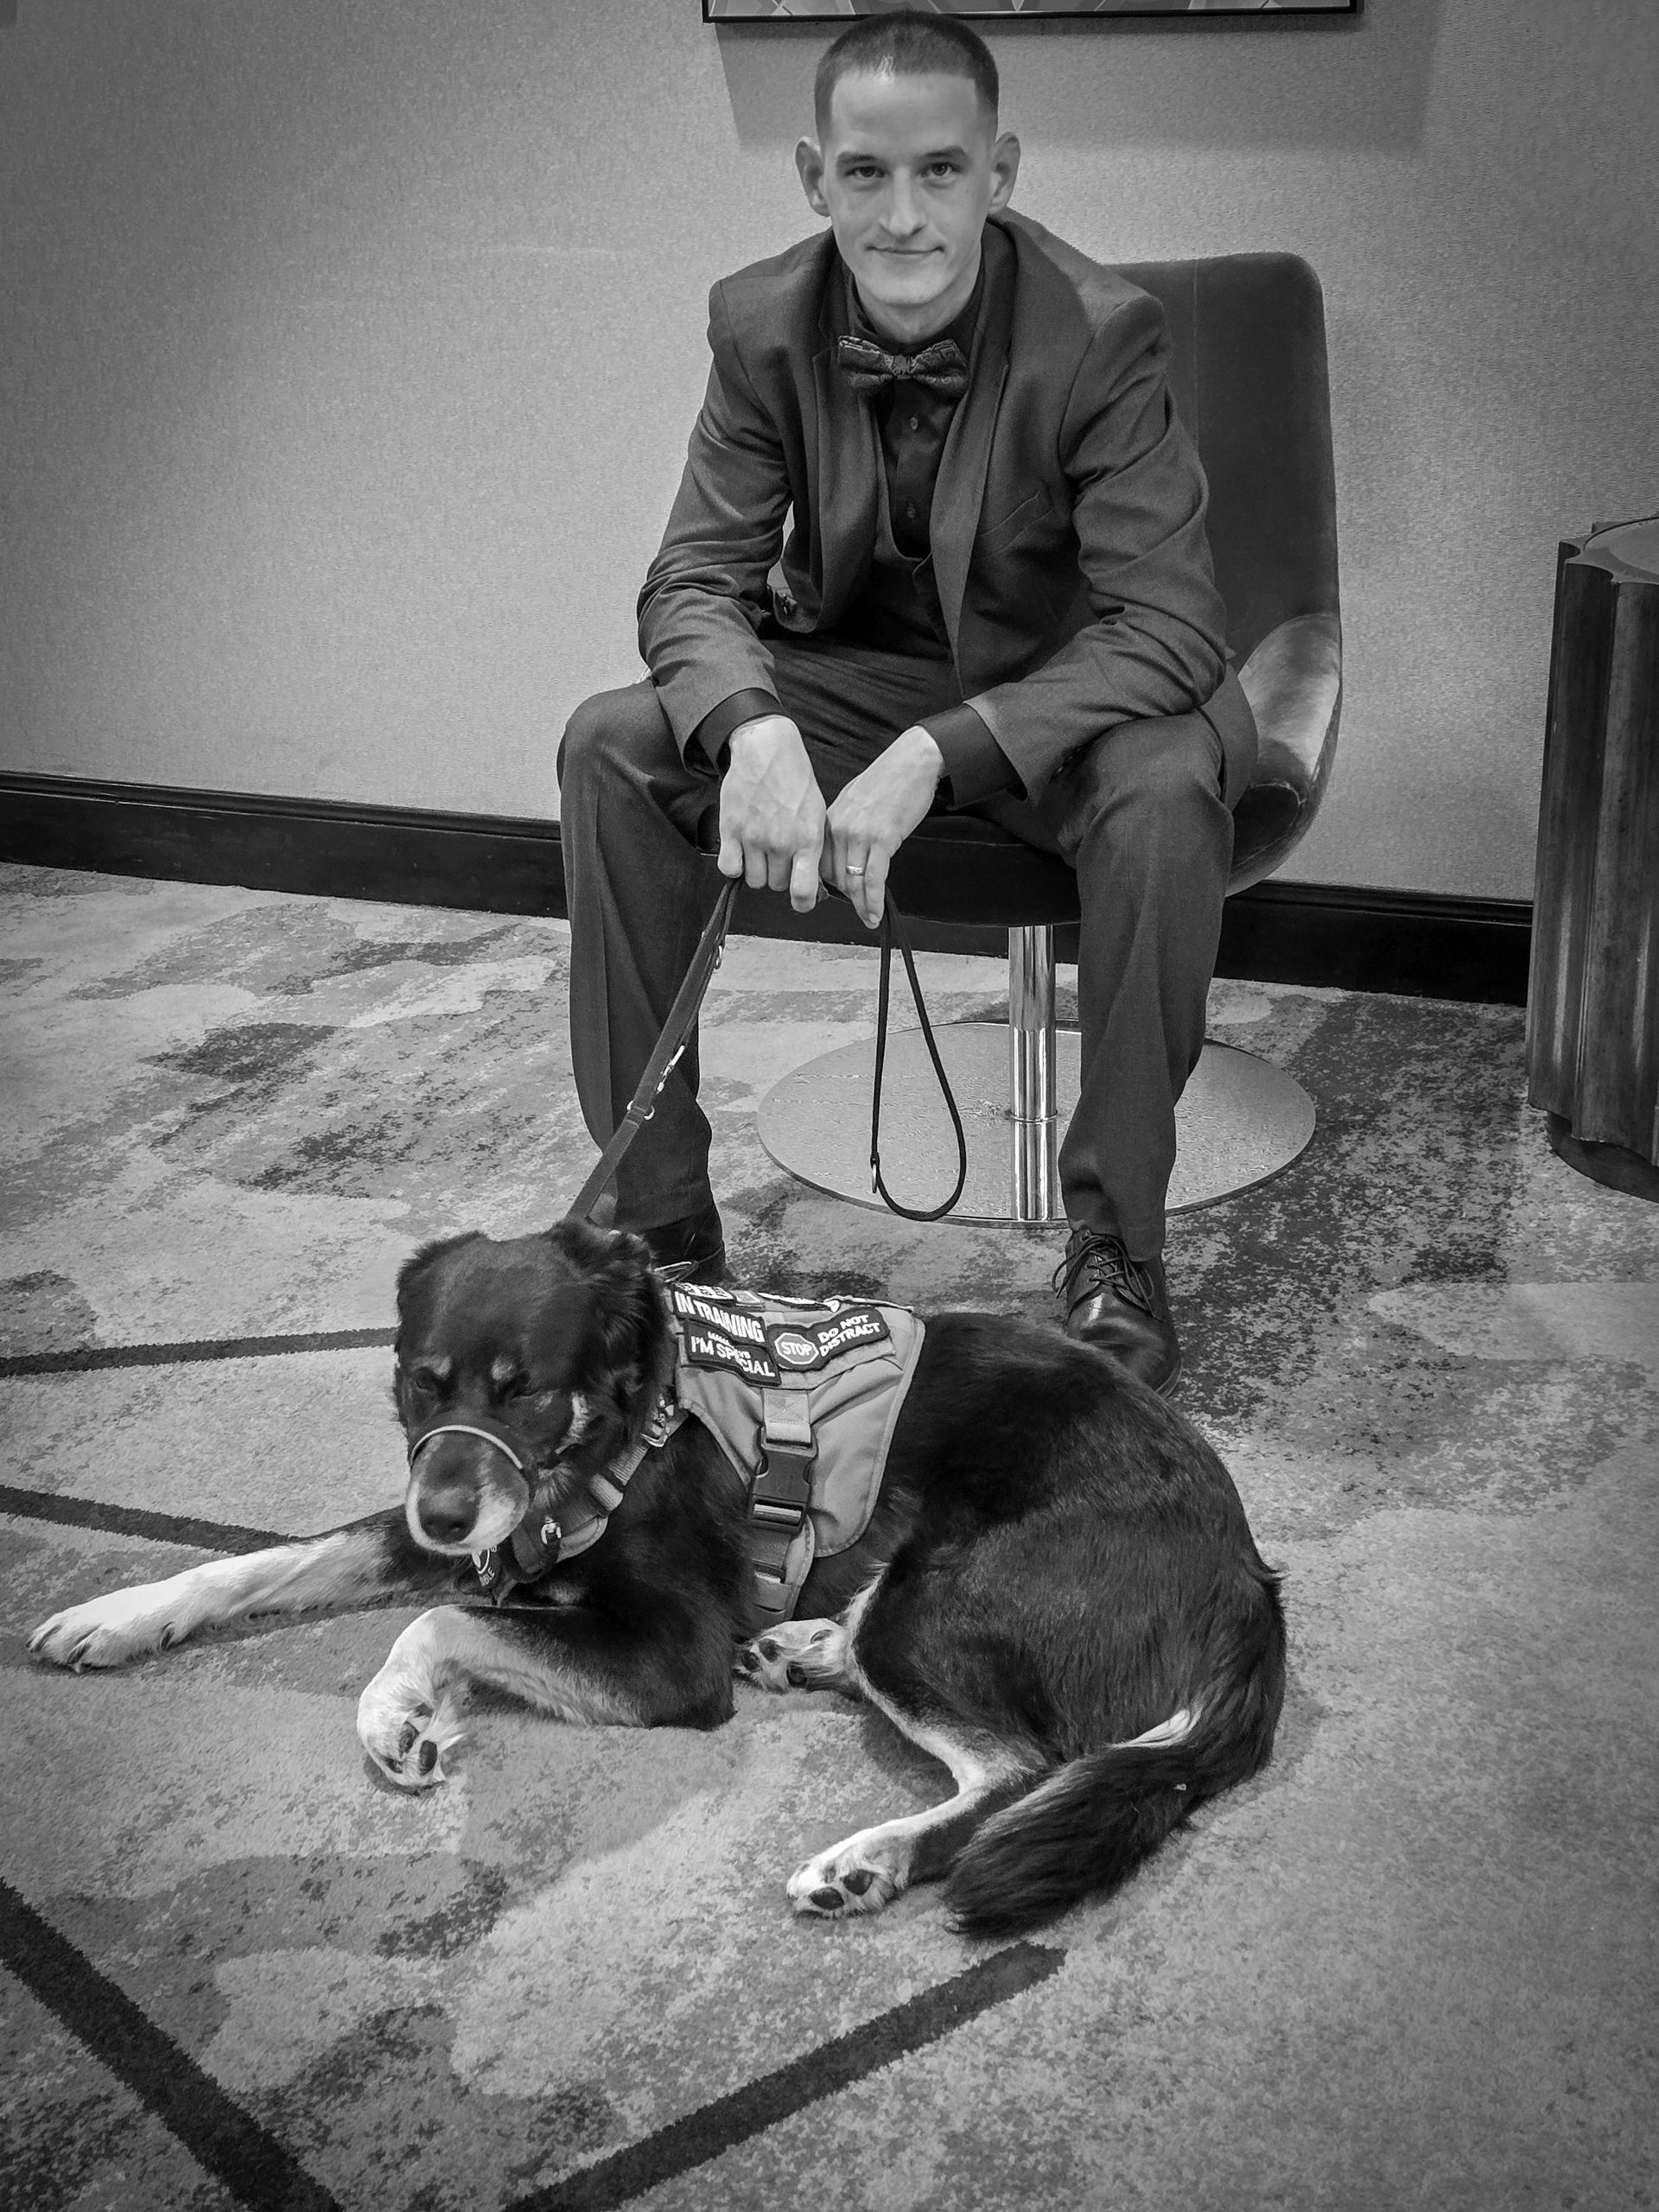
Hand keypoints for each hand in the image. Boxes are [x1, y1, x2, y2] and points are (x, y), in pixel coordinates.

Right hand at [717, 716, 826, 913]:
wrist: (768, 751)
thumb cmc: (796, 782)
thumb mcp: (816, 815)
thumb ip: (813, 850)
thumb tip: (810, 883)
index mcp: (807, 840)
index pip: (803, 891)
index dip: (802, 902)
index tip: (800, 900)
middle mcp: (781, 842)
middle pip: (777, 885)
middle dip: (779, 874)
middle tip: (778, 854)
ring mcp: (754, 837)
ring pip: (754, 880)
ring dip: (757, 870)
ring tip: (760, 849)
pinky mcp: (730, 830)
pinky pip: (729, 869)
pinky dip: (734, 865)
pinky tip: (740, 851)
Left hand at [823, 726, 943, 929]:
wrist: (912, 763)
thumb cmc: (887, 781)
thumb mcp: (853, 802)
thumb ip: (844, 828)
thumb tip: (844, 854)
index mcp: (830, 820)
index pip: (820, 863)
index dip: (829, 884)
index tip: (838, 896)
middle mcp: (839, 828)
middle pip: (835, 876)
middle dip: (848, 896)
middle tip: (859, 909)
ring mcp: (860, 834)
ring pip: (853, 882)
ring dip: (861, 905)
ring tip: (867, 918)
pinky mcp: (883, 839)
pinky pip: (873, 879)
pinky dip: (873, 901)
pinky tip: (875, 914)